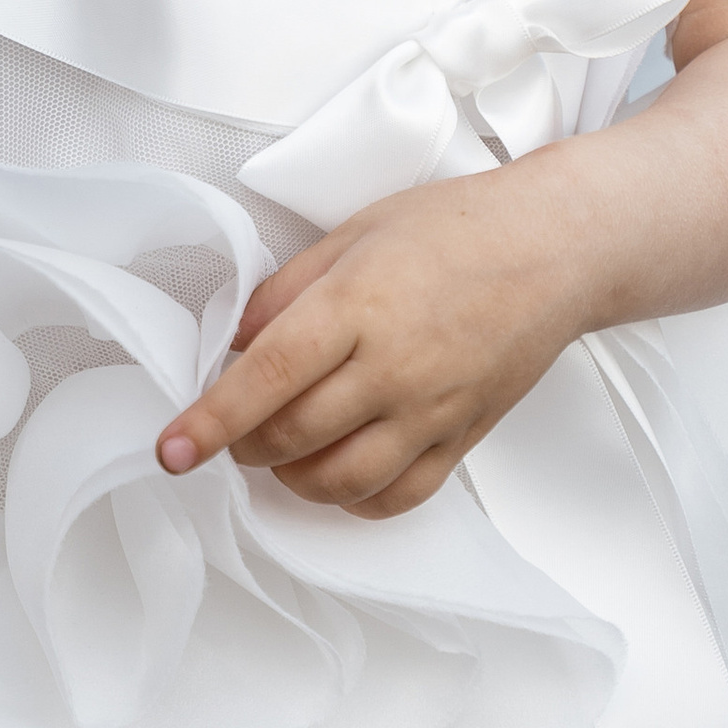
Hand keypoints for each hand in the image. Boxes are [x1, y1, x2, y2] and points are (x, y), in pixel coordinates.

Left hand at [155, 159, 587, 518]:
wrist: (555, 249)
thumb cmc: (456, 227)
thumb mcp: (354, 232)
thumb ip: (287, 290)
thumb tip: (236, 340)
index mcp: (358, 305)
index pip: (267, 377)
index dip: (211, 419)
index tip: (171, 449)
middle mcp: (393, 368)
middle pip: (294, 437)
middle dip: (244, 444)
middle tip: (232, 427)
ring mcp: (432, 411)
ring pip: (341, 481)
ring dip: (292, 478)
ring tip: (281, 451)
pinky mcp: (462, 438)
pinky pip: (399, 497)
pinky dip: (355, 501)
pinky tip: (339, 474)